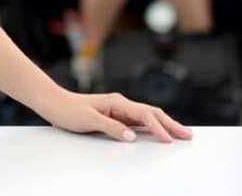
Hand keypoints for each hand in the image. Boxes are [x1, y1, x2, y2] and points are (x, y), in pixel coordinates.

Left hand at [39, 89, 191, 142]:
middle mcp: (120, 104)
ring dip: (164, 125)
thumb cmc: (67, 110)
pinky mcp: (114, 116)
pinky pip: (138, 122)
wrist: (52, 102)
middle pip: (151, 114)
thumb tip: (132, 136)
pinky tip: (158, 133)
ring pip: (147, 117)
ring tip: (180, 134)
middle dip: (170, 124)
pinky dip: (151, 127)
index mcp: (116, 102)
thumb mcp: (87, 120)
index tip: (169, 140)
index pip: (144, 115)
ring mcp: (118, 109)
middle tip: (188, 135)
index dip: (158, 127)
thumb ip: (110, 127)